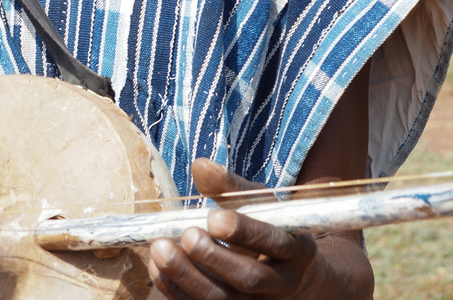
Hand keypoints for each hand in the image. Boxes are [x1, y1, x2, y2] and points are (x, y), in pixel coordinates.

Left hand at [146, 158, 320, 298]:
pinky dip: (176, 289)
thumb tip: (199, 165)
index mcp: (295, 249)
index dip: (245, 231)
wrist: (289, 278)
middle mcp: (279, 282)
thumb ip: (232, 187)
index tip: (215, 218)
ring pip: (222, 299)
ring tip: (161, 249)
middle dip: (214, 258)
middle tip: (188, 235)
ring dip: (187, 276)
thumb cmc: (271, 229)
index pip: (274, 242)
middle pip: (248, 278)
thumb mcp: (262, 205)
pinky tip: (157, 267)